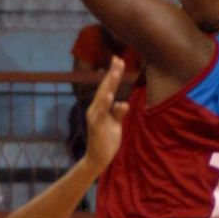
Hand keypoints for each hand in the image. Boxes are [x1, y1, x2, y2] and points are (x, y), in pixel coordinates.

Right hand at [83, 57, 129, 171]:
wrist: (97, 159)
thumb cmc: (106, 141)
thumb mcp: (115, 125)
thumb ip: (118, 113)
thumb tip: (124, 103)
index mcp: (99, 107)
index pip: (107, 87)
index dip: (112, 74)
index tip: (118, 60)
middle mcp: (95, 109)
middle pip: (105, 88)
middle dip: (112, 74)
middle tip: (118, 59)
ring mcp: (95, 117)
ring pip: (103, 97)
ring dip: (109, 84)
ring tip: (115, 72)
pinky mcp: (96, 125)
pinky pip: (102, 113)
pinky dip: (106, 104)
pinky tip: (110, 96)